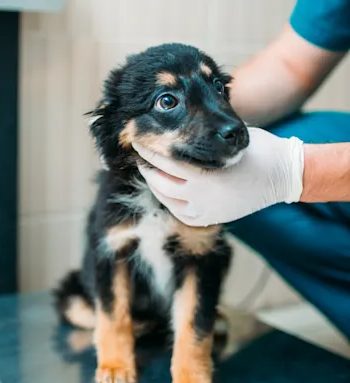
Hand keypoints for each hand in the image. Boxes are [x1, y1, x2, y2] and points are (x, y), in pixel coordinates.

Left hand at [132, 127, 303, 226]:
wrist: (283, 176)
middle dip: (145, 167)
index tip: (136, 139)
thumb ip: (202, 140)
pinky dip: (169, 201)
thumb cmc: (257, 150)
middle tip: (139, 155)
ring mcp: (205, 210)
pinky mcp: (211, 218)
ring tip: (149, 170)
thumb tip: (175, 127)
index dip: (147, 150)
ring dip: (154, 184)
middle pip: (160, 182)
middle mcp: (201, 195)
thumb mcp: (229, 139)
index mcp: (205, 172)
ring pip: (167, 199)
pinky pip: (181, 213)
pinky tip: (165, 189)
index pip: (164, 160)